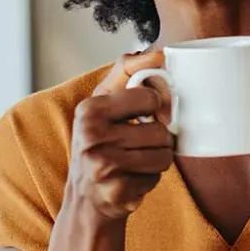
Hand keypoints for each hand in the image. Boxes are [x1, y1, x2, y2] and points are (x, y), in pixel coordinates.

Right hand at [68, 51, 174, 221]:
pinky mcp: (116, 192)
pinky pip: (157, 179)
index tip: (141, 115)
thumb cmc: (99, 143)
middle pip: (161, 131)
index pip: (150, 97)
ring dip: (157, 161)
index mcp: (89, 110)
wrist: (85, 198)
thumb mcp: (104, 102)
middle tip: (137, 146)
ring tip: (135, 162)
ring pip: (164, 156)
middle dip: (157, 140)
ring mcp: (102, 167)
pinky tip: (130, 179)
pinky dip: (149, 181)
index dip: (154, 107)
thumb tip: (158, 53)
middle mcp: (91, 136)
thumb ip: (128, 72)